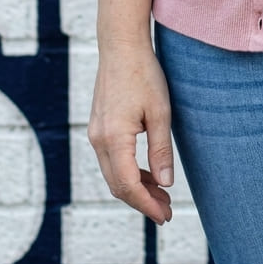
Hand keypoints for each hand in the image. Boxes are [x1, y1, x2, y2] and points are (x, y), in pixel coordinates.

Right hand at [88, 41, 174, 224]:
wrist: (121, 46)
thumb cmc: (144, 75)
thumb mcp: (160, 112)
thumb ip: (161, 150)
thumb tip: (166, 184)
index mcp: (114, 139)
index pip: (128, 185)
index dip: (147, 205)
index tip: (165, 217)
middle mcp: (99, 140)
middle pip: (117, 185)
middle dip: (142, 201)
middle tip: (166, 212)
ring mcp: (96, 134)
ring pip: (114, 174)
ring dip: (136, 188)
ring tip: (162, 195)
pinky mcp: (99, 127)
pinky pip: (112, 160)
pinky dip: (128, 172)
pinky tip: (147, 174)